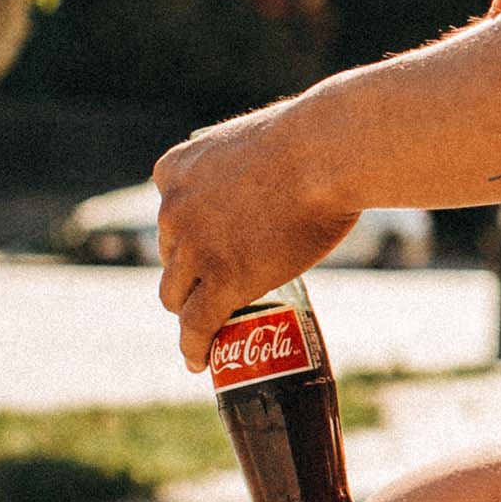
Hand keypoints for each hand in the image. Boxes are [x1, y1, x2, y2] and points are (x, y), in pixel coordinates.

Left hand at [154, 96, 358, 371]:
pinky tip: (202, 361)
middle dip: (191, 275)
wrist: (329, 151)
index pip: (171, 216)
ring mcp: (195, 249)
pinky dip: (196, 348)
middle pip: (171, 259)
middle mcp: (174, 210)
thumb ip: (251, 167)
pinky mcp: (222, 282)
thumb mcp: (260, 142)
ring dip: (192, 312)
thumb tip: (284, 177)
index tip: (208, 250)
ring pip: (178, 296)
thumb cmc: (316, 140)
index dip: (189, 239)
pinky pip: (197, 327)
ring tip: (208, 331)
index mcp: (176, 170)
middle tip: (221, 286)